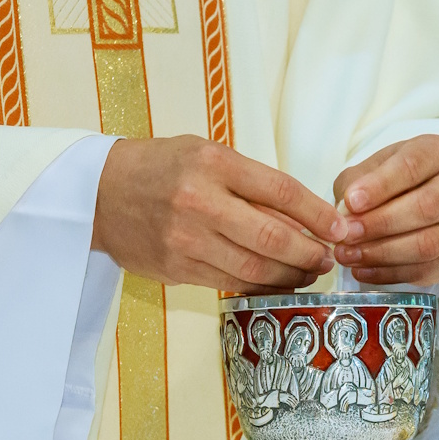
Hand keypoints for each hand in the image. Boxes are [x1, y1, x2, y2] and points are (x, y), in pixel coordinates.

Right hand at [93, 136, 346, 292]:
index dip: (317, 214)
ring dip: (290, 275)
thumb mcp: (206, 154)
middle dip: (310, 252)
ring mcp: (185, 239)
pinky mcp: (175, 268)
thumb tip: (304, 216)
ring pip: (254, 267)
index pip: (281, 191)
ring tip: (308, 272)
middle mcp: (199, 202)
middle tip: (328, 258)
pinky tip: (276, 282)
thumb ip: (250, 182)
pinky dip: (260, 285)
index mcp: (212, 163)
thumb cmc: (161, 167)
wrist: (99, 192)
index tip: (340, 228)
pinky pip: (230, 282)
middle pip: (272, 237)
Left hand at [331, 135, 438, 285]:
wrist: (423, 197)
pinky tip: (363, 270)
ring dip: (384, 253)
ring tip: (349, 255)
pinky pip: (428, 270)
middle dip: (381, 223)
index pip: (413, 166)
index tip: (351, 202)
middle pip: (427, 206)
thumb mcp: (373, 168)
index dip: (380, 186)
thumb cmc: (395, 179)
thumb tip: (346, 213)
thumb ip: (356, 183)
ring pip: (430, 243)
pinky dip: (391, 274)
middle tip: (347, 234)